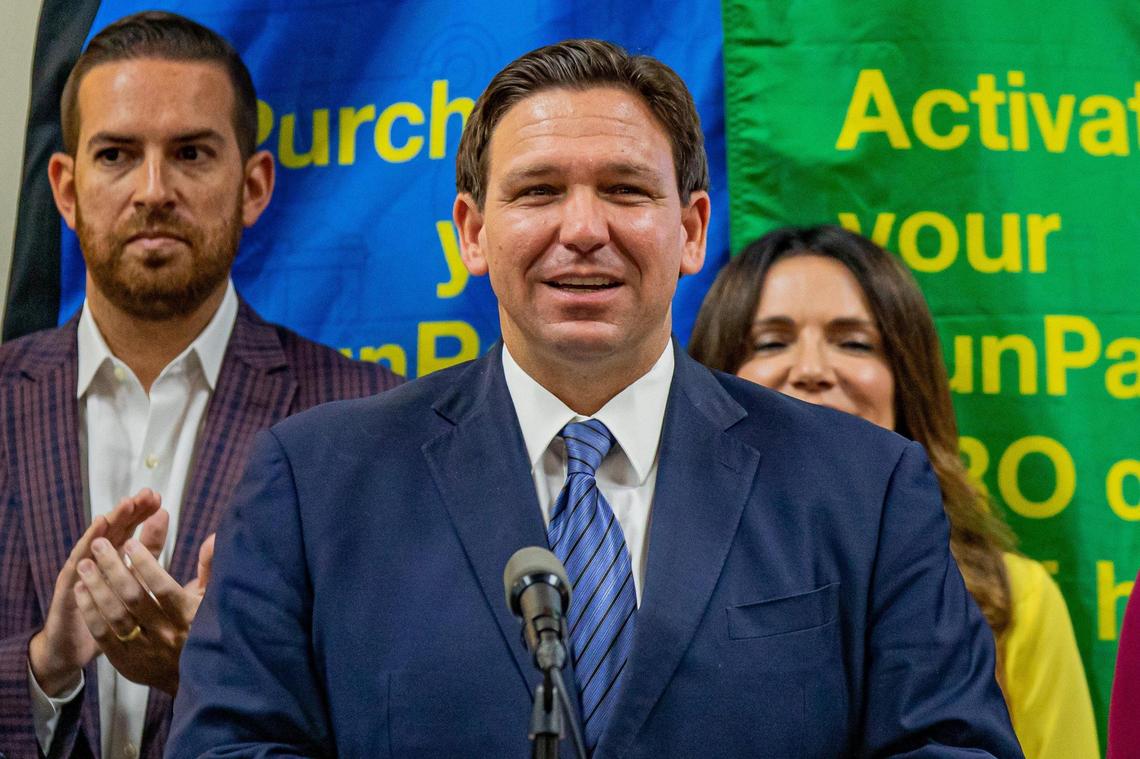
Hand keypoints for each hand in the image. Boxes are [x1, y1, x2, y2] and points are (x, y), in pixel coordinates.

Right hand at [28, 489, 161, 695]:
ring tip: (126, 505)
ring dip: (113, 522)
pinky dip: (85, 547)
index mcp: (117, 557)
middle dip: (131, 511)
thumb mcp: (136, 585)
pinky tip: (96, 534)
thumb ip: (152, 556)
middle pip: (116, 530)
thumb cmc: (109, 614)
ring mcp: (81, 571)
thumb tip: (176, 534)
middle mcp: (99, 560)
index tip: (159, 498)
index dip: (144, 514)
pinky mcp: (68, 587)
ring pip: (98, 542)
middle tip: (146, 494)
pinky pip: (77, 565)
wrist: (74, 648)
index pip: (133, 530)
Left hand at [74, 522, 215, 695]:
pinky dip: (90, 612)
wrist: (195, 680)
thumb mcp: (211, 600)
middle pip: (134, 598)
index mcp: (189, 616)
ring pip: (115, 616)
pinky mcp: (127, 664)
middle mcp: (167, 633)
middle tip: (99, 546)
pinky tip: (81, 592)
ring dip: (96, 588)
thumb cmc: (203, 630)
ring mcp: (145, 650)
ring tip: (84, 565)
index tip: (130, 543)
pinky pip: (103, 636)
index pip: (163, 587)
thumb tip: (213, 537)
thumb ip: (209, 567)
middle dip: (113, 569)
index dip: (145, 564)